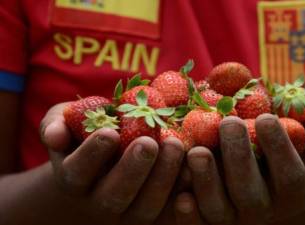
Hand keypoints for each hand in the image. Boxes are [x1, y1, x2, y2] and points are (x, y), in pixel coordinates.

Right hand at [40, 103, 184, 224]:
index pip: (77, 173)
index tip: (108, 132)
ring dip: (162, 178)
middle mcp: (99, 202)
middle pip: (114, 196)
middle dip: (132, 169)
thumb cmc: (83, 136)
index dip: (91, 155)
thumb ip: (54, 125)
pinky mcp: (155, 212)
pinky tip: (193, 164)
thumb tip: (54, 135)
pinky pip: (170, 208)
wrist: (103, 163)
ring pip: (145, 208)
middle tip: (147, 142)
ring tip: (175, 144)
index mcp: (74, 180)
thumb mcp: (63, 123)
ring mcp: (129, 212)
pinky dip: (183, 189)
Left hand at [182, 113, 304, 224]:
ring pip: (220, 211)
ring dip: (207, 183)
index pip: (290, 176)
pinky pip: (198, 223)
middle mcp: (265, 211)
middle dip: (239, 158)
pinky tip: (180, 194)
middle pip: (251, 194)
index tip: (265, 118)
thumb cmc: (289, 148)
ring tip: (198, 151)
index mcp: (295, 192)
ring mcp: (234, 218)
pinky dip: (189, 213)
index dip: (279, 148)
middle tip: (229, 123)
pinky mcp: (209, 220)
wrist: (265, 169)